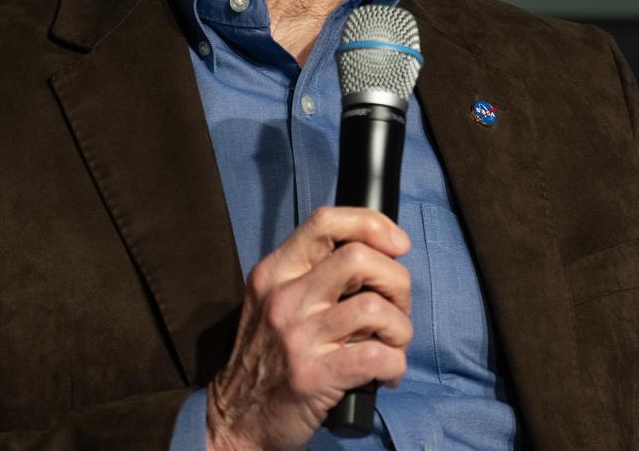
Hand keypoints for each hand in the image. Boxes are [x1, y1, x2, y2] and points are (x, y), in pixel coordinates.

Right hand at [205, 206, 412, 450]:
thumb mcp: (273, 302)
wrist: (236, 417)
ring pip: (375, 307)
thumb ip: (313, 276)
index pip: (325, 221)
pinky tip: (388, 373)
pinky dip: (395, 363)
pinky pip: (377, 356)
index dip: (371, 223)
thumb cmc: (267, 358)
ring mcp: (298, 336)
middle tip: (397, 305)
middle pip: (359, 257)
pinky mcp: (313, 375)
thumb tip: (376, 258)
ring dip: (401, 327)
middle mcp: (284, 297)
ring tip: (394, 344)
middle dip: (396, 280)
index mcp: (275, 272)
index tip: (397, 244)